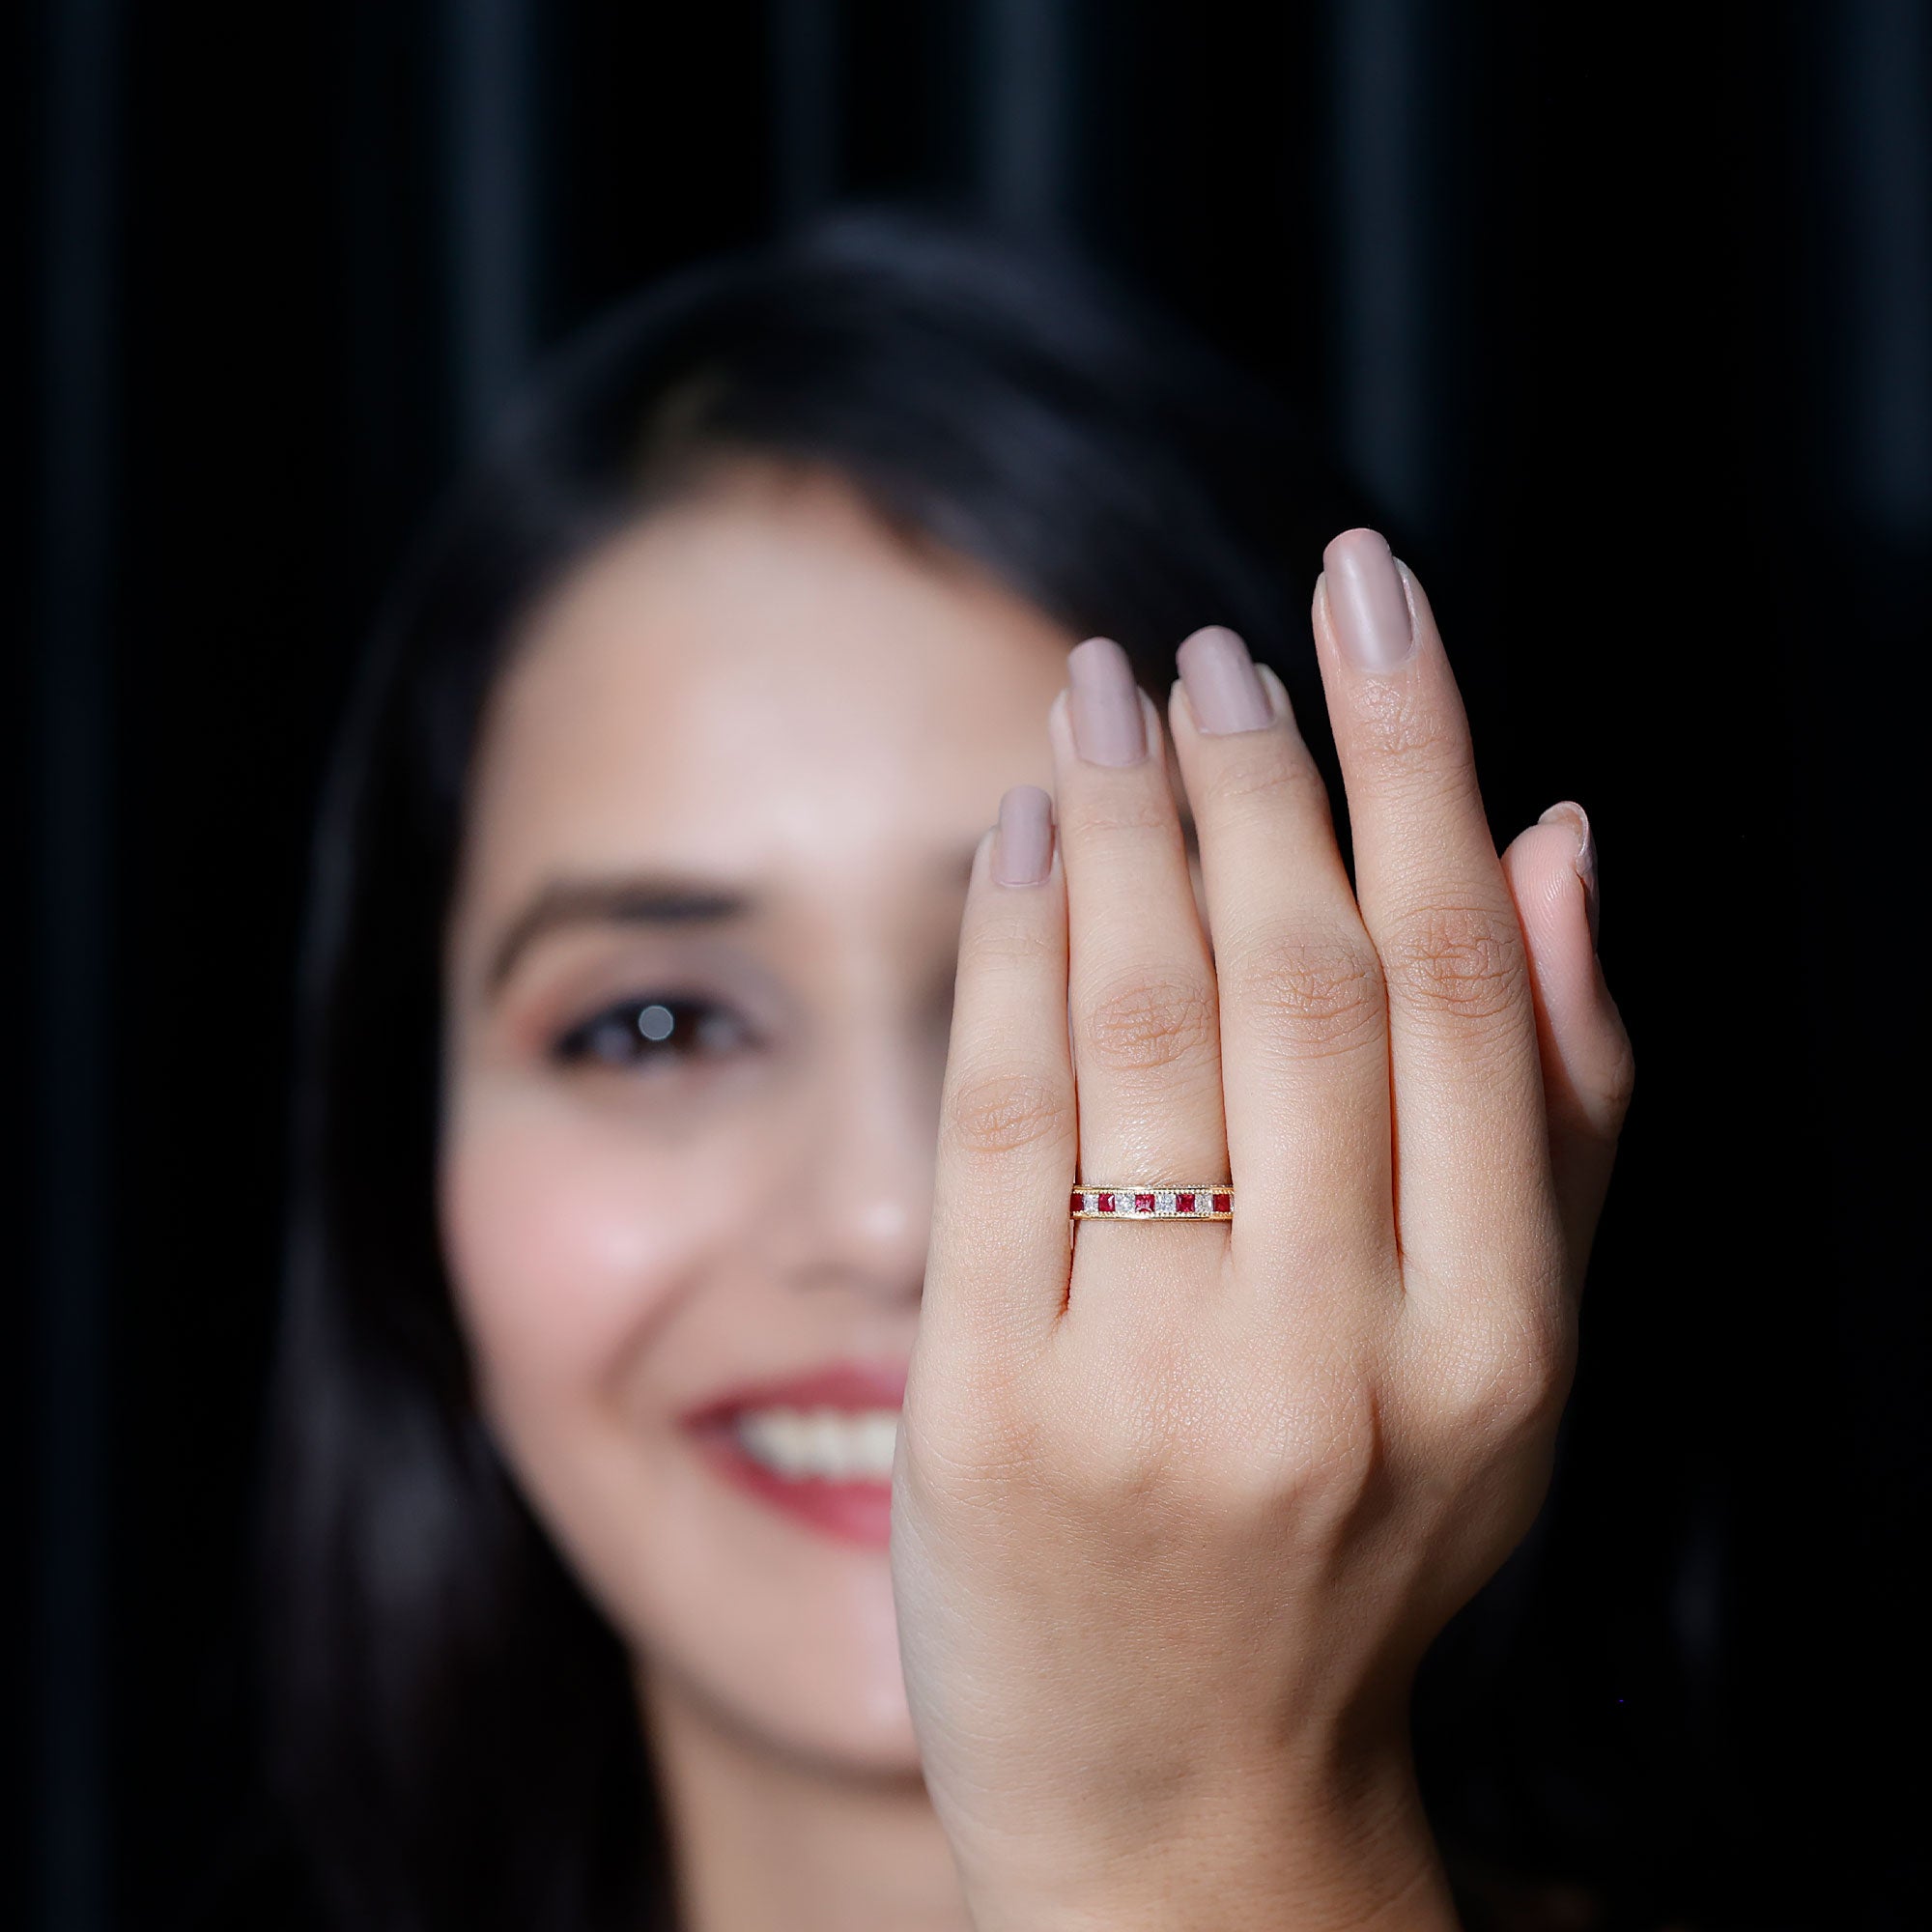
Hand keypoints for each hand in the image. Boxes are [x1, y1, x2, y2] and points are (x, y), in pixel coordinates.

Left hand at [890, 529, 1634, 1929]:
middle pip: (1297, 978)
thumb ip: (1553, 1104)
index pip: (1456, 976)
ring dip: (1122, 825)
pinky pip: (999, 1127)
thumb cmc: (1354, 1550)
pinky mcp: (988, 1412)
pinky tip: (1016, 843)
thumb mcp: (1508, 1360)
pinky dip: (1007, 956)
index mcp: (1492, 1334)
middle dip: (1255, 774)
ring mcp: (1151, 1386)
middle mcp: (1335, 1353)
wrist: (1188, 1800)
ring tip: (1104, 695)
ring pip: (1142, 1027)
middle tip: (1211, 647)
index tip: (1368, 598)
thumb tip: (1562, 843)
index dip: (1416, 754)